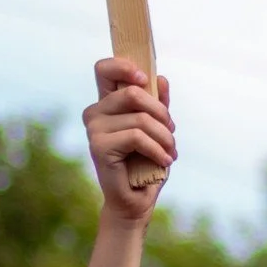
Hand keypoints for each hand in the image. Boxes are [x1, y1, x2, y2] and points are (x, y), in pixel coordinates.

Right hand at [83, 58, 175, 219]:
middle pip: (133, 92)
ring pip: (140, 117)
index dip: (124, 66)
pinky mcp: (99, 147)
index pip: (104, 69)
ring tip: (170, 152)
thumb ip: (158, 104)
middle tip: (171, 132)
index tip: (144, 79)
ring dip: (164, 136)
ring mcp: (94, 130)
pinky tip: (165, 161)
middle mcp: (95, 113)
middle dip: (161, 113)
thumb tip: (160, 79)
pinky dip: (158, 149)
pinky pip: (137, 137)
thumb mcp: (157, 129)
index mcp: (107, 104)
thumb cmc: (146, 163)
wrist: (136, 200)